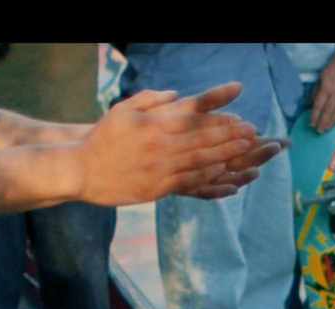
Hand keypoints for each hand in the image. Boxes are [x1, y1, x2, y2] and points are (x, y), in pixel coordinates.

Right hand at [77, 83, 274, 206]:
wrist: (81, 170)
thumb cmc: (102, 138)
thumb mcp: (123, 111)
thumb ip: (152, 99)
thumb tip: (178, 95)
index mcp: (154, 124)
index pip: (194, 118)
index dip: (219, 118)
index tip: (237, 117)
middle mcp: (161, 146)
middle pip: (203, 139)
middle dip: (231, 135)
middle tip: (252, 132)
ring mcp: (160, 168)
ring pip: (201, 160)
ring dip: (227, 154)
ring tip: (246, 149)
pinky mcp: (157, 188)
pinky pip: (189, 181)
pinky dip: (209, 176)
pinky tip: (224, 171)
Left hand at [310, 49, 334, 132]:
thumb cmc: (333, 67)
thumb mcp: (321, 77)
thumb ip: (316, 91)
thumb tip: (311, 103)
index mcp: (326, 88)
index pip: (318, 106)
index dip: (314, 116)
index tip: (311, 124)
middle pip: (328, 112)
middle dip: (323, 122)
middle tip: (319, 131)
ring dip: (331, 122)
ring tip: (327, 129)